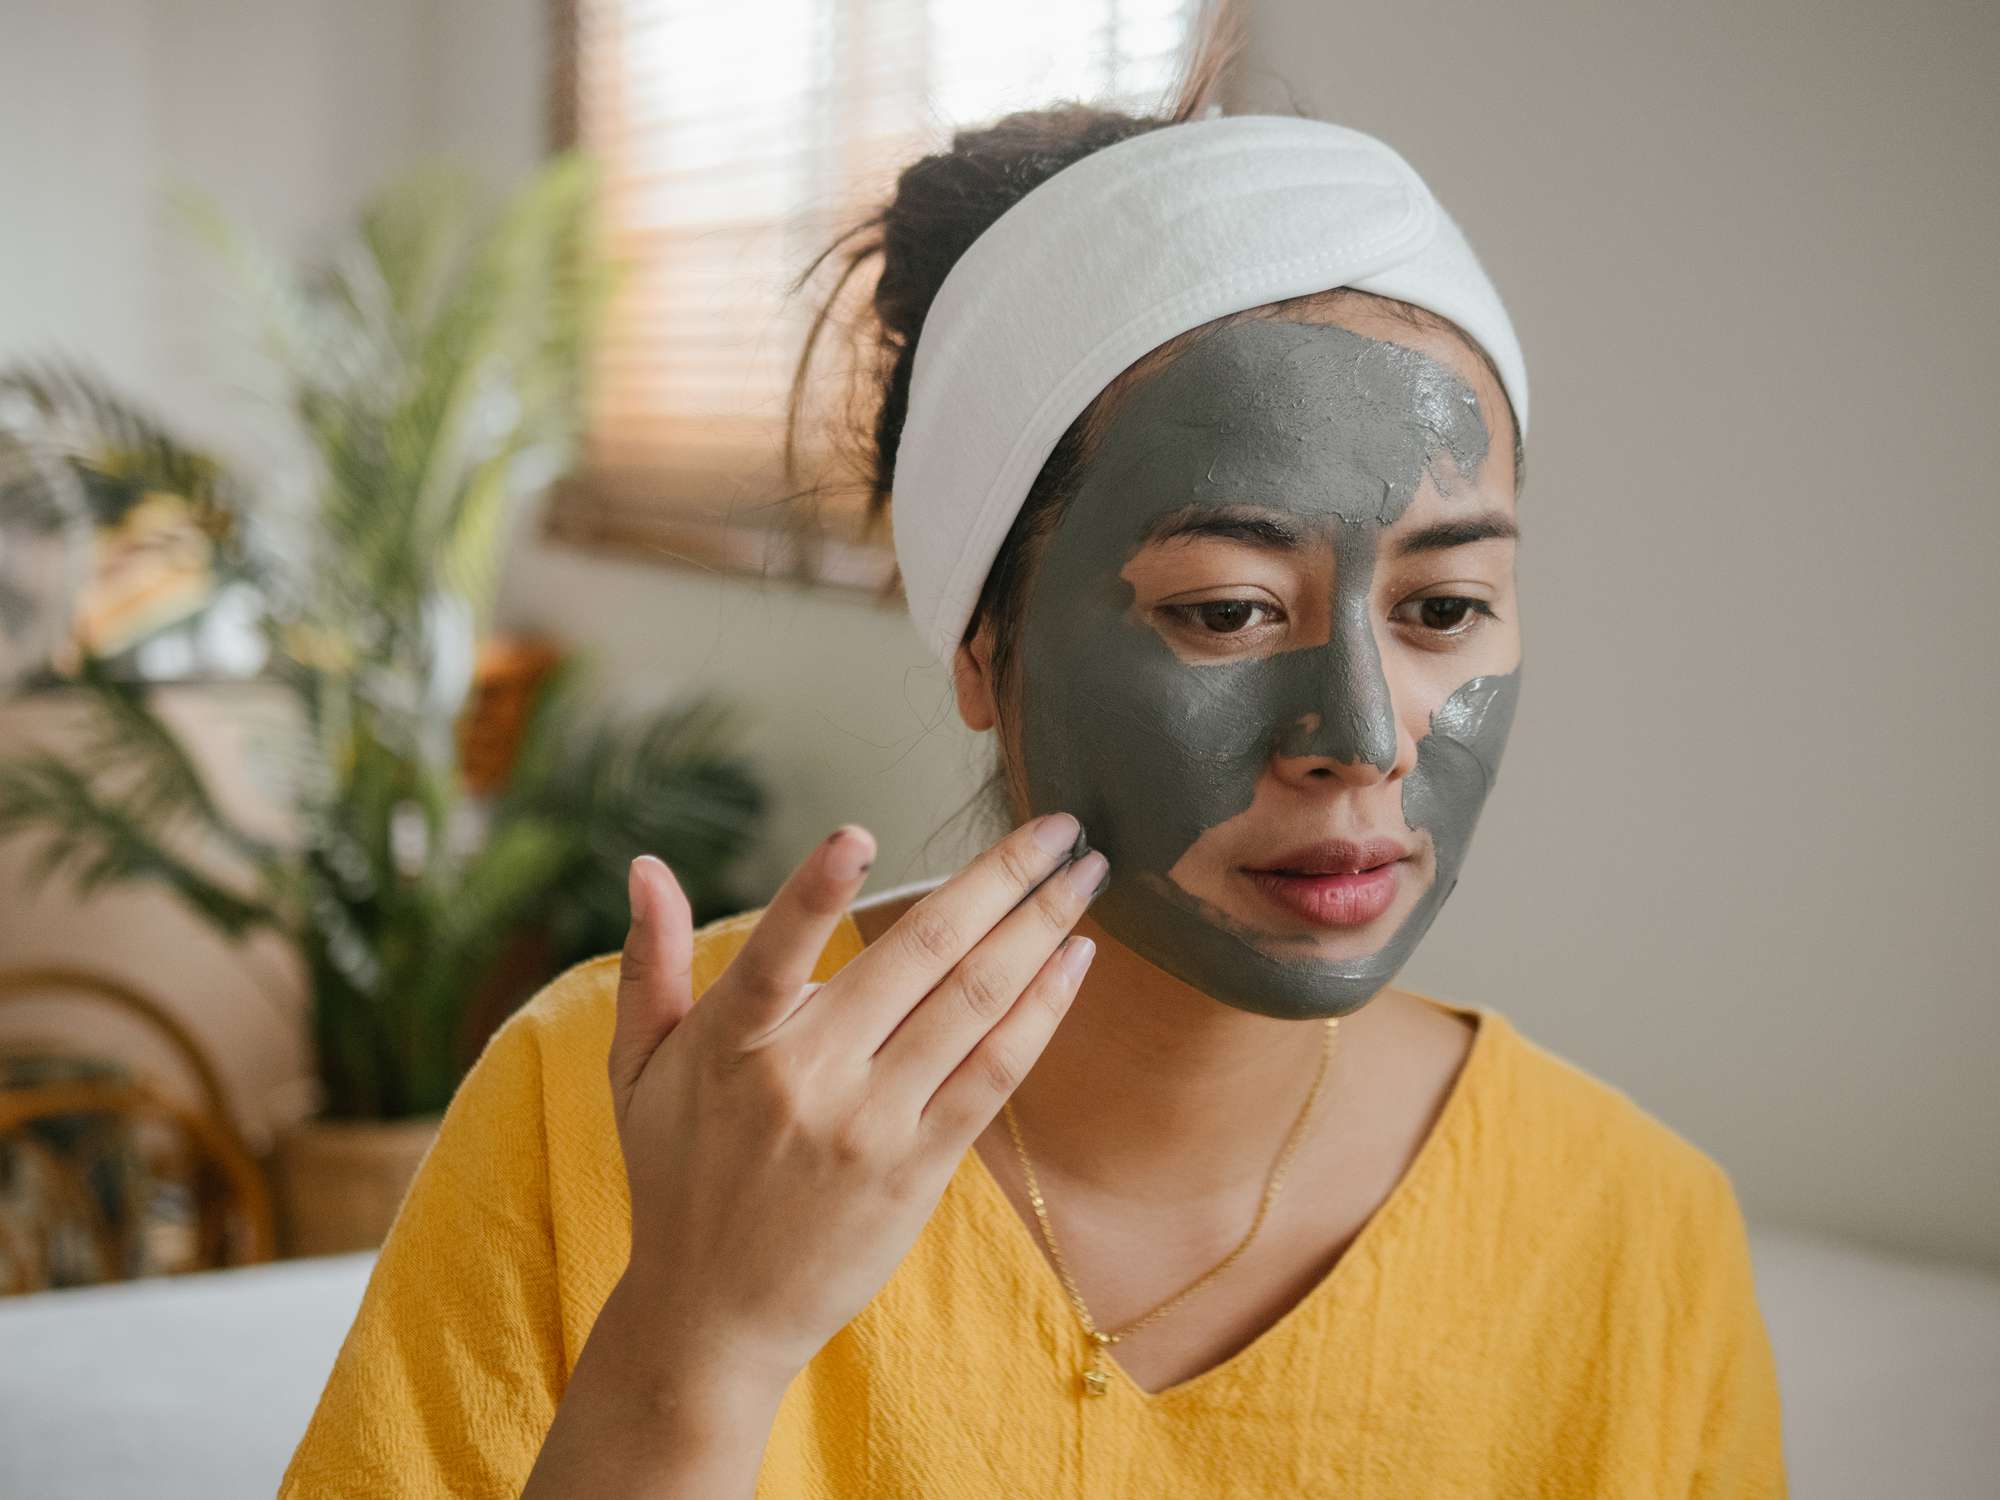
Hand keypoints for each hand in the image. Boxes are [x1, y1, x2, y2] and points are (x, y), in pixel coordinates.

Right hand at [607, 814, 1105, 1387]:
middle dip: (1001, 876)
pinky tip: (1074, 959)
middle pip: (920, 953)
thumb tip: (644, 865)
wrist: (715, 1315)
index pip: (777, 951)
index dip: (815, 891)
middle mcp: (807, 1077)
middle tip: (1058, 823)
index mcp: (732, 1041)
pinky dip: (1040, 1010)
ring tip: (1087, 870)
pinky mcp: (918, 1167)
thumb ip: (650, 961)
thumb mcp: (635, 1068)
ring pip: (973, 1001)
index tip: (861, 833)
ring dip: (1041, 926)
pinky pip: (993, 1074)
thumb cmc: (676, 1175)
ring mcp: (870, 1124)